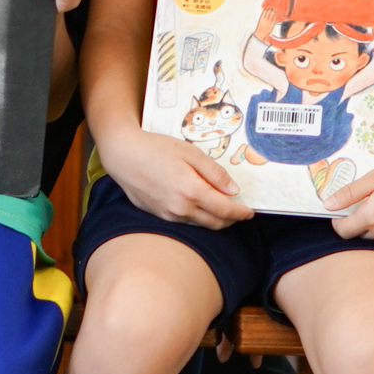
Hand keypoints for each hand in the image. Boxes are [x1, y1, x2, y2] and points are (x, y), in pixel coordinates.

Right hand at [99, 125, 249, 229]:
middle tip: (239, 209)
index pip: (224, 210)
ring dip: (214, 218)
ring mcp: (169, 215)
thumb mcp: (190, 153)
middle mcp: (181, 209)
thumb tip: (233, 190)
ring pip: (201, 224)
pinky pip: (186, 221)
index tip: (250, 211)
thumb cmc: (156, 149)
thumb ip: (214, 173)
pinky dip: (198, 216)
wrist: (123, 156)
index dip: (240, 212)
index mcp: (191, 191)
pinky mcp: (160, 216)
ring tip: (221, 204)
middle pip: (215, 222)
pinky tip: (199, 203)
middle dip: (230, 219)